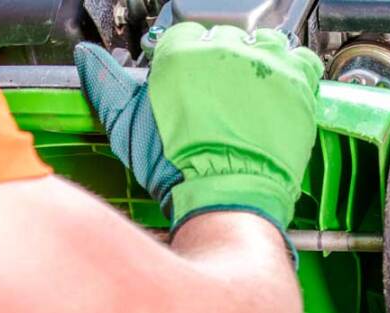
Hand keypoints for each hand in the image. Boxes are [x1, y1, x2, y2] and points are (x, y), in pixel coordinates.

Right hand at [75, 24, 323, 236]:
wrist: (226, 199)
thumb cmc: (178, 169)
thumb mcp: (128, 127)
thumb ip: (107, 86)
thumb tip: (87, 58)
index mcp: (182, 52)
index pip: (184, 37)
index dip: (185, 65)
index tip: (190, 86)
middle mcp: (225, 49)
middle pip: (225, 40)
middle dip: (220, 66)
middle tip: (219, 102)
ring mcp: (264, 64)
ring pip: (262, 44)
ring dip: (257, 64)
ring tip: (249, 98)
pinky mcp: (298, 84)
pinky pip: (302, 59)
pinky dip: (292, 72)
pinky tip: (279, 95)